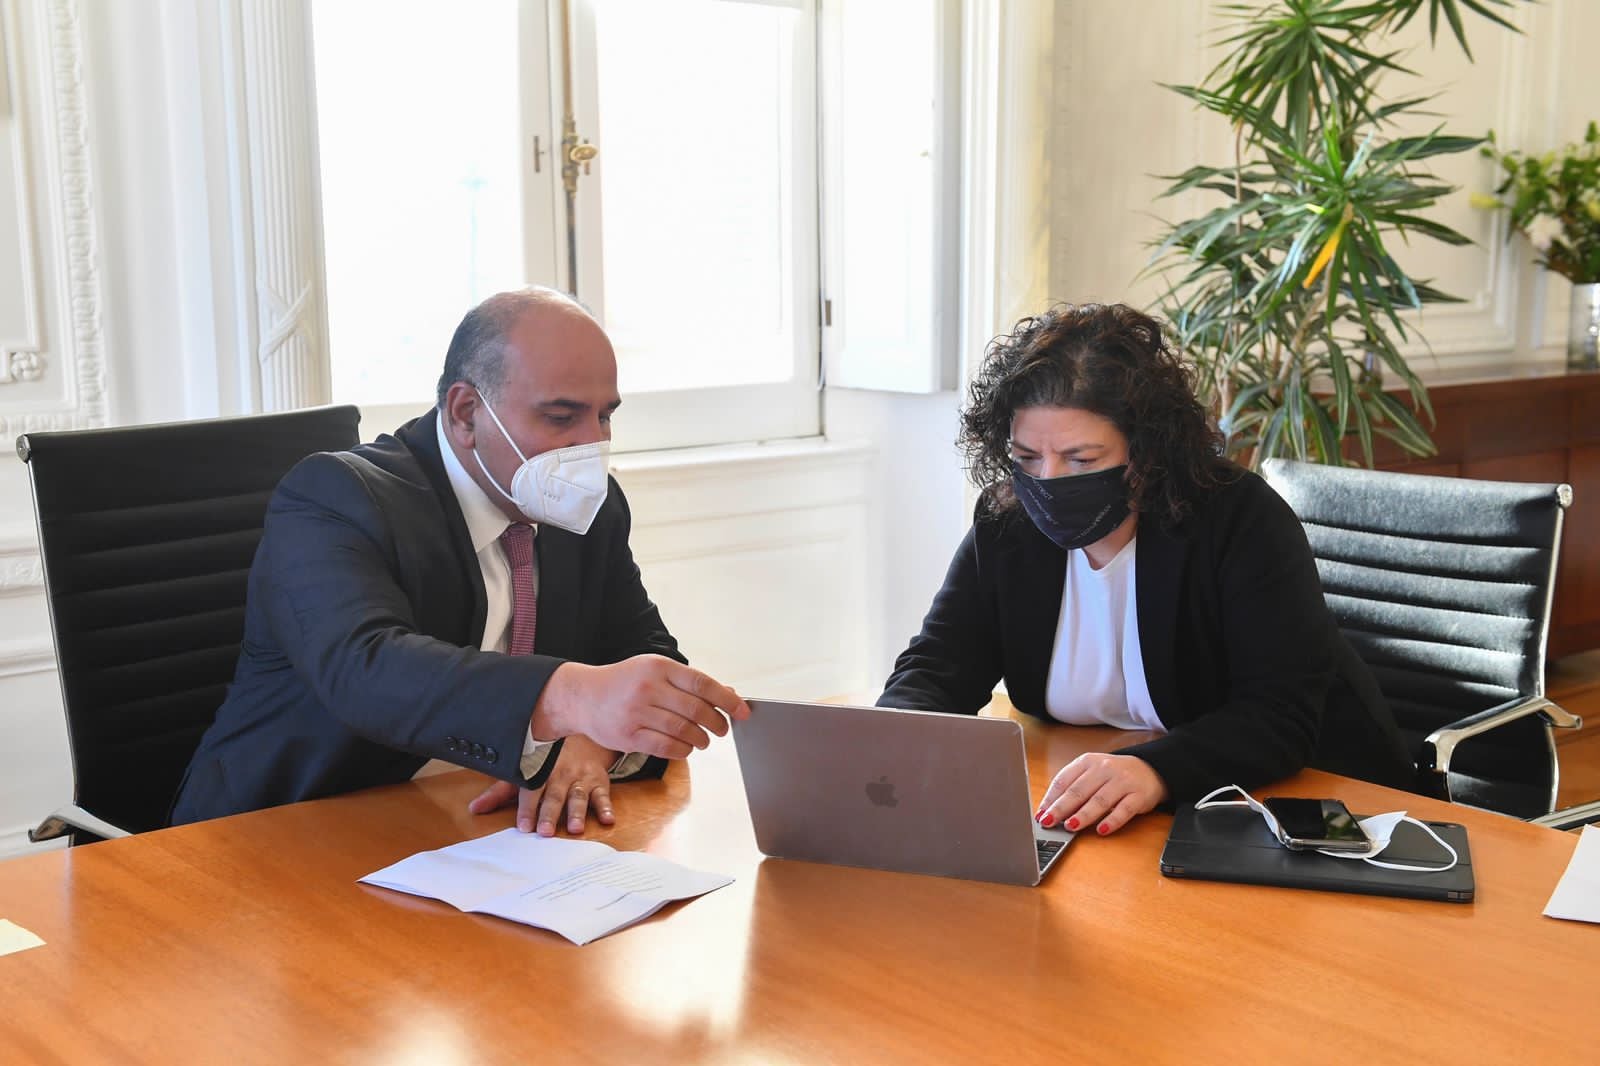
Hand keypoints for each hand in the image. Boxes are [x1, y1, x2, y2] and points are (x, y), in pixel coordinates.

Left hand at [466, 735, 618, 835]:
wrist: (582, 736)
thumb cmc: (547, 760)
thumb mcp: (522, 771)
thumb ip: (499, 792)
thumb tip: (474, 809)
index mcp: (539, 772)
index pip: (531, 791)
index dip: (528, 808)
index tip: (524, 826)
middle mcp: (560, 774)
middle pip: (554, 795)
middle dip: (550, 813)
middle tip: (546, 832)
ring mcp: (581, 778)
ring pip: (578, 796)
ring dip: (576, 812)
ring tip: (574, 829)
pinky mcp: (599, 781)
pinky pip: (603, 794)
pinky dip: (606, 807)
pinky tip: (607, 819)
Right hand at [531, 654, 750, 759]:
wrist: (583, 696)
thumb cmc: (626, 682)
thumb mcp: (656, 671)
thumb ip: (690, 682)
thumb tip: (729, 694)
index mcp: (659, 667)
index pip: (702, 684)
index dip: (727, 699)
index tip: (742, 711)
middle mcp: (648, 688)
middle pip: (696, 710)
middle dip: (717, 723)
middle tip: (723, 729)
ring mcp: (637, 712)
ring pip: (683, 731)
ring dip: (701, 739)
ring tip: (704, 739)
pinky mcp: (628, 736)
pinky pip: (666, 747)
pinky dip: (683, 750)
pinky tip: (687, 747)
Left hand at [1036, 753, 1168, 836]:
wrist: (1149, 769)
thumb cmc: (1112, 775)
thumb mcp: (1090, 773)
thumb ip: (1072, 787)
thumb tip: (1049, 810)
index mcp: (1087, 762)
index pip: (1064, 780)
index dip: (1050, 798)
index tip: (1040, 814)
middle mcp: (1104, 769)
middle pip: (1079, 790)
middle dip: (1061, 808)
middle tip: (1049, 822)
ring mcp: (1122, 781)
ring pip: (1100, 800)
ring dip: (1084, 815)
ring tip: (1071, 826)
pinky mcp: (1139, 796)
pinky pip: (1124, 810)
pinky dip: (1112, 821)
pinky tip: (1102, 830)